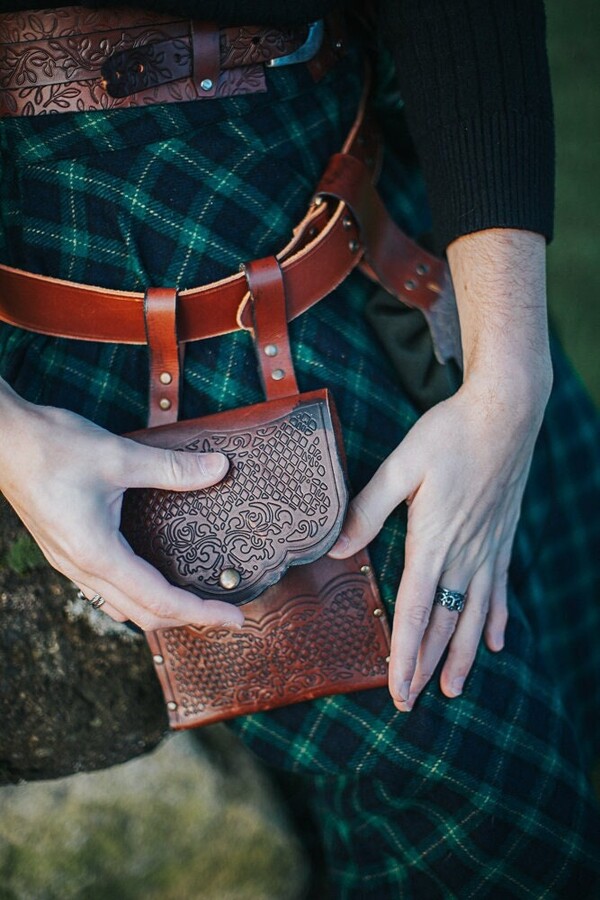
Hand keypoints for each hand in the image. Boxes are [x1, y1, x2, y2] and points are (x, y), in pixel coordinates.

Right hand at [0, 386, 243, 630]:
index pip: (160, 600)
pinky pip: (105, 590)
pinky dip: (137, 596)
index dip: (201, 612)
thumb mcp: (119, 455)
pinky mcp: (65, 551)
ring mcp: (70, 563)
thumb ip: (172, 468)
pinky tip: (151, 579)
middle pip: (143, 614)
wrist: (2, 440)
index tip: (235, 618)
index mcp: (97, 553)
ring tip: (195, 602)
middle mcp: (82, 568)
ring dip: (161, 611)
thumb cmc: (52, 447)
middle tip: (226, 614)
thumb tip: (219, 468)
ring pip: (122, 607)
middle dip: (188, 619)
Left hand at [329, 373, 547, 708]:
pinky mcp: (502, 538)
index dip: (405, 655)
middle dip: (427, 666)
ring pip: (473, 616)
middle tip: (413, 701)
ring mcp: (487, 549)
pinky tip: (496, 642)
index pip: (414, 612)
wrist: (506, 413)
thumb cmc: (450, 434)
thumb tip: (337, 548)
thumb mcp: (401, 466)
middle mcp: (464, 554)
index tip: (397, 690)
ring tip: (454, 689)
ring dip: (462, 655)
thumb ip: (368, 509)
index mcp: (433, 540)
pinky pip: (500, 590)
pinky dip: (497, 620)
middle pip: (443, 623)